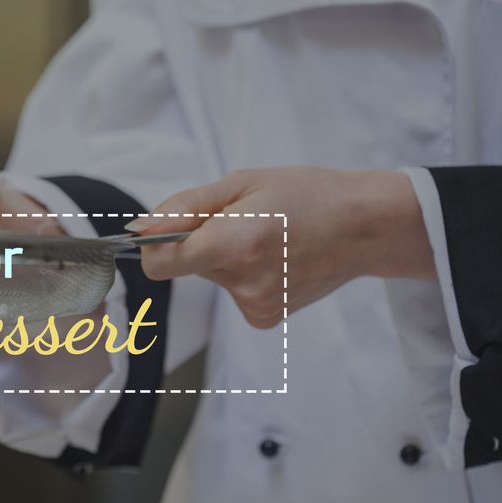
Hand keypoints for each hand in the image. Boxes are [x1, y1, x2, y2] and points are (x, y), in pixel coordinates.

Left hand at [125, 167, 433, 327]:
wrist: (366, 227)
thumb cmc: (307, 195)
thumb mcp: (242, 183)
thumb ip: (183, 208)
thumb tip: (139, 229)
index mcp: (235, 244)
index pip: (161, 264)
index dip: (155, 246)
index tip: (166, 230)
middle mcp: (243, 282)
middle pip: (187, 266)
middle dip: (200, 242)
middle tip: (242, 221)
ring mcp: (255, 305)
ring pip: (212, 277)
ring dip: (225, 257)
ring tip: (267, 238)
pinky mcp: (264, 318)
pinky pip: (233, 291)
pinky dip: (245, 274)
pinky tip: (277, 259)